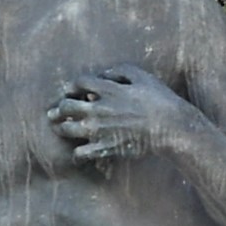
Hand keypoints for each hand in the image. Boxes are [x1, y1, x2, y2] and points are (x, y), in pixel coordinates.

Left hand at [46, 64, 194, 163]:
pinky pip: (79, 154)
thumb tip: (102, 75)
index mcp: (107, 89)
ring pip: (67, 129)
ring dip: (61, 128)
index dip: (72, 86)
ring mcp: (99, 130)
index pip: (78, 82)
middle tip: (56, 112)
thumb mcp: (141, 76)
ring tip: (61, 128)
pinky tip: (79, 152)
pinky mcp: (104, 148)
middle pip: (66, 107)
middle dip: (59, 108)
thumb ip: (119, 71)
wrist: (169, 127)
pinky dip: (77, 153)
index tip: (72, 91)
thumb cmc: (159, 99)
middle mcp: (98, 109)